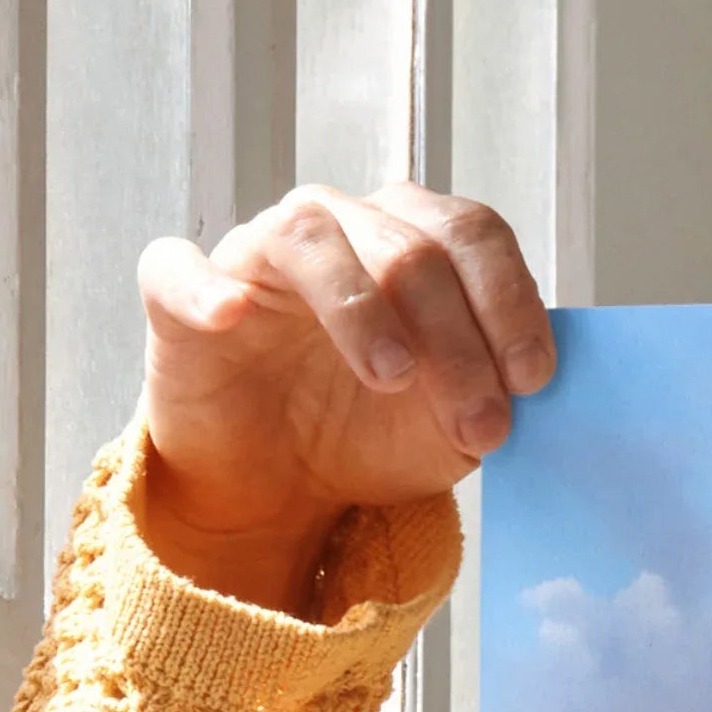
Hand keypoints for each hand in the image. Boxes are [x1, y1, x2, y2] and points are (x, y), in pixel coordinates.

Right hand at [133, 185, 552, 613]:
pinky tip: (232, 316)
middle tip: (480, 423)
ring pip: (310, 237)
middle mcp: (340, 228)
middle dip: (457, 339)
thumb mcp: (452, 425)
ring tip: (393, 377)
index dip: (509, 301)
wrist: (280, 484)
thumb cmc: (368, 432)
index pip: (471, 235)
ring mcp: (257, 254)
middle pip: (408, 246)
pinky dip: (205, 287)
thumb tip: (529, 383)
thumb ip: (494, 392)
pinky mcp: (180, 295)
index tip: (532, 379)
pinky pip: (178, 268)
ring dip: (361, 308)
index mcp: (412, 242)